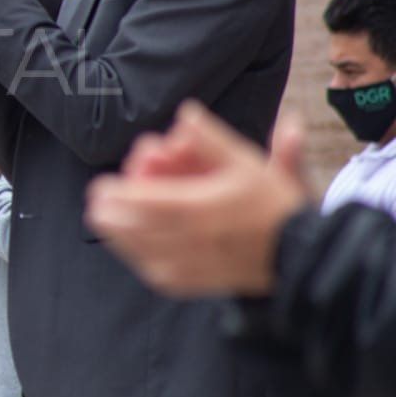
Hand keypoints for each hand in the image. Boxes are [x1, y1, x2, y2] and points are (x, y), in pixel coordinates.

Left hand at [85, 102, 312, 296]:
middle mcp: (192, 239)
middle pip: (137, 230)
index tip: (100, 188)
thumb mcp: (246, 162)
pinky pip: (157, 274)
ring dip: (118, 238)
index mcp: (200, 208)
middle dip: (111, 216)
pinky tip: (128, 248)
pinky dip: (138, 259)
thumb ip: (212, 139)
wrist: (302, 255)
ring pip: (142, 253)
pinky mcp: (196, 284)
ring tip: (102, 222)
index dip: (120, 196)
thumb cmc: (273, 205)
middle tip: (93, 206)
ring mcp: (192, 265)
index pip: (147, 202)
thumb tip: (186, 113)